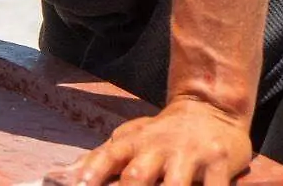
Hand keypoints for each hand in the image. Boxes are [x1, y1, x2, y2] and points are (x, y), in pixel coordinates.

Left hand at [44, 99, 252, 185]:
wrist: (210, 107)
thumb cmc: (162, 134)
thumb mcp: (131, 138)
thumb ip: (101, 158)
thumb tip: (62, 175)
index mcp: (134, 142)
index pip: (107, 157)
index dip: (92, 174)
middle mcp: (160, 147)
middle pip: (137, 176)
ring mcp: (191, 154)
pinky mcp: (220, 162)